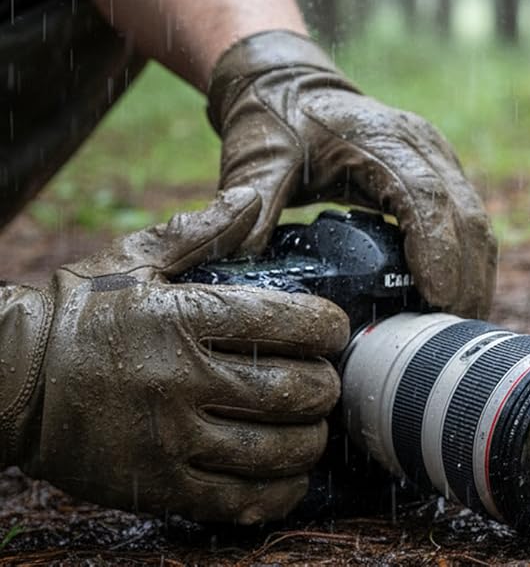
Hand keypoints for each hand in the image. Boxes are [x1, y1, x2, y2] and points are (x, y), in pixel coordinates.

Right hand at [0, 188, 348, 523]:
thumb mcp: (133, 261)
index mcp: (181, 317)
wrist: (7, 381)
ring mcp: (168, 437)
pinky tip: (289, 478)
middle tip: (325, 383)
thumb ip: (200, 232)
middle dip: (324, 387)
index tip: (331, 330)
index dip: (327, 327)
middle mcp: (179, 378)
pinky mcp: (156, 484)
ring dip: (310, 440)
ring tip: (312, 428)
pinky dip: (278, 492)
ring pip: (274, 448)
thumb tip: (253, 197)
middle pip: (291, 390)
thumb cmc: (76, 315)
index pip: (286, 322)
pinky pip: (238, 499)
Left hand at [207, 30, 496, 319]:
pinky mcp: (444, 175)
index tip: (437, 297)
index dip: (437, 249)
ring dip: (474, 277)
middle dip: (464, 278)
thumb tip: (239, 265)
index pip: (426, 198)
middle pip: (464, 216)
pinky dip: (468, 265)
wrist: (292, 84)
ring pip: (477, 223)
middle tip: (451, 329)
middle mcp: (423, 146)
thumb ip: (250, 205)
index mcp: (381, 139)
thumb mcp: (255, 159)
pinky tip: (454, 301)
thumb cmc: (275, 121)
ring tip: (458, 326)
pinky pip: (469, 224)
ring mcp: (440, 160)